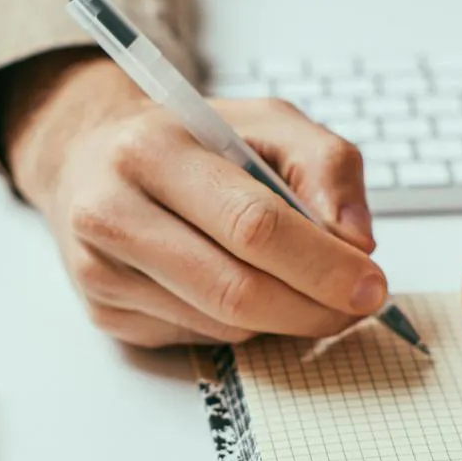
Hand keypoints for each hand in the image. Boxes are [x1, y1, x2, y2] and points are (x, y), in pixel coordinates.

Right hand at [0, 50, 385, 346]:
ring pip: (222, 324)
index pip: (253, 224)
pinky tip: (237, 285)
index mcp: (153, 149)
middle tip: (354, 307)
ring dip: (282, 319)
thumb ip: (324, 164)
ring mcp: (101, 270)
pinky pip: (199, 338)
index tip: (371, 284)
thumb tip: (356, 241)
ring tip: (302, 287)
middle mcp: (113, 211)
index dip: (323, 264)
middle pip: (237, 289)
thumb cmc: (189, 142)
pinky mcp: (105, 313)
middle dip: (313, 308)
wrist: (90, 160)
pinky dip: (239, 323)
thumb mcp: (264, 122)